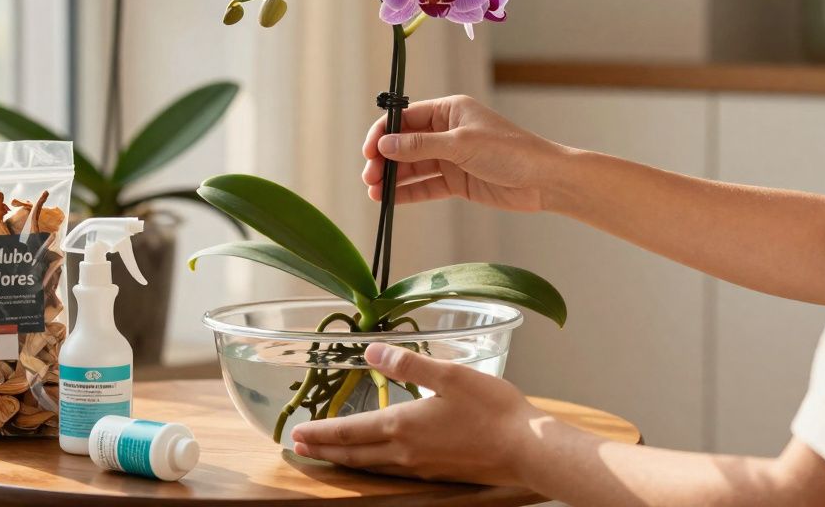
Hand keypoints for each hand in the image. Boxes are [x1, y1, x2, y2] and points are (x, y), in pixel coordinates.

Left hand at [289, 342, 544, 485]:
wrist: (527, 449)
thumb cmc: (493, 409)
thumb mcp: (450, 375)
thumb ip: (408, 364)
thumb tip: (371, 352)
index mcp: (403, 427)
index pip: (349, 432)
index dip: (321, 433)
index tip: (297, 434)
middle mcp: (405, 453)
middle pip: (353, 454)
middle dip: (324, 450)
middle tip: (299, 447)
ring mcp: (421, 467)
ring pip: (371, 466)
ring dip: (345, 460)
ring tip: (327, 455)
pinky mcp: (437, 473)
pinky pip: (391, 471)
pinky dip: (370, 465)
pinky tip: (374, 460)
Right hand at [362, 94, 564, 211]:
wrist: (544, 180)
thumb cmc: (510, 151)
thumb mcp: (461, 144)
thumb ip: (421, 146)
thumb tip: (385, 144)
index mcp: (448, 111)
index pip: (405, 118)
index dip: (383, 133)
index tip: (368, 152)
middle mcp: (446, 132)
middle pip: (404, 144)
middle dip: (384, 159)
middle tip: (370, 177)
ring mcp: (451, 158)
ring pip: (413, 167)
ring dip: (393, 178)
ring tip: (374, 193)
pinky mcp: (457, 181)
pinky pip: (425, 186)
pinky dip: (408, 193)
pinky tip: (390, 200)